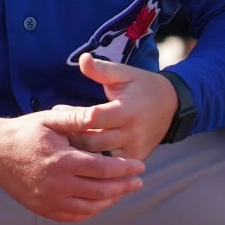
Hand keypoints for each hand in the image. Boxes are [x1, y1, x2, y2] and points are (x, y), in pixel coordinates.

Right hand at [0, 108, 144, 222]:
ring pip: (90, 207)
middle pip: (101, 191)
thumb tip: (101, 113)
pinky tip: (100, 202)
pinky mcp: (43, 209)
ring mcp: (49, 200)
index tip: (140, 166)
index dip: (125, 169)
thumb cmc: (24, 132)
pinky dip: (91, 211)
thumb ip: (77, 118)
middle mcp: (57, 185)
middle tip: (139, 181)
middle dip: (124, 186)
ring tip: (122, 191)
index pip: (103, 169)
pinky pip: (74, 216)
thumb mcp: (50, 119)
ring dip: (111, 200)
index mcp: (62, 160)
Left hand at [62, 54, 178, 161]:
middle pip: (92, 142)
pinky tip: (78, 153)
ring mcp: (134, 149)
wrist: (171, 105)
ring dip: (79, 149)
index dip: (73, 115)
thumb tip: (82, 58)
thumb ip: (101, 69)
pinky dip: (94, 160)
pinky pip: (110, 165)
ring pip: (98, 156)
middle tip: (53, 129)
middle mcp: (131, 133)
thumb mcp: (123, 74)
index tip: (56, 110)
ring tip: (61, 140)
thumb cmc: (141, 86)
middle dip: (71, 135)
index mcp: (126, 110)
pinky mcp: (136, 158)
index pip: (93, 117)